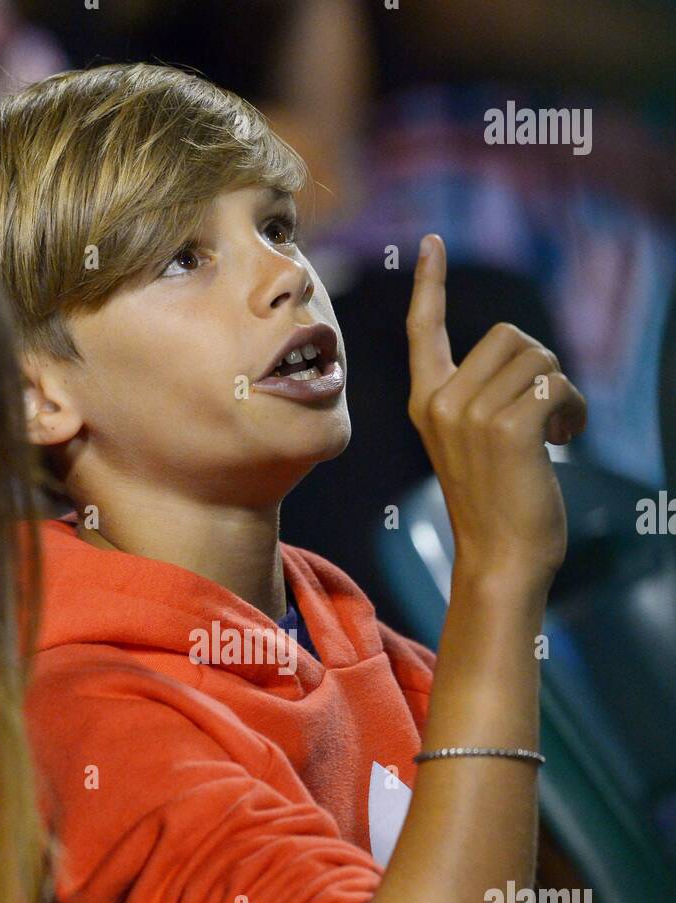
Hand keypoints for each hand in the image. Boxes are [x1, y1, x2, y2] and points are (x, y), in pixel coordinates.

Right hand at [405, 234, 585, 584]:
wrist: (500, 562)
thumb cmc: (495, 509)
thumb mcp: (473, 445)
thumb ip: (480, 400)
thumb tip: (527, 361)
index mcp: (427, 403)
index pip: (425, 330)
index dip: (431, 284)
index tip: (432, 244)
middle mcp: (442, 402)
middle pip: (509, 336)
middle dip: (541, 368)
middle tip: (547, 414)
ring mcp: (471, 414)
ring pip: (537, 359)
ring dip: (562, 391)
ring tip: (557, 431)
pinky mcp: (508, 428)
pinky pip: (555, 385)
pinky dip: (573, 408)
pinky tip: (566, 438)